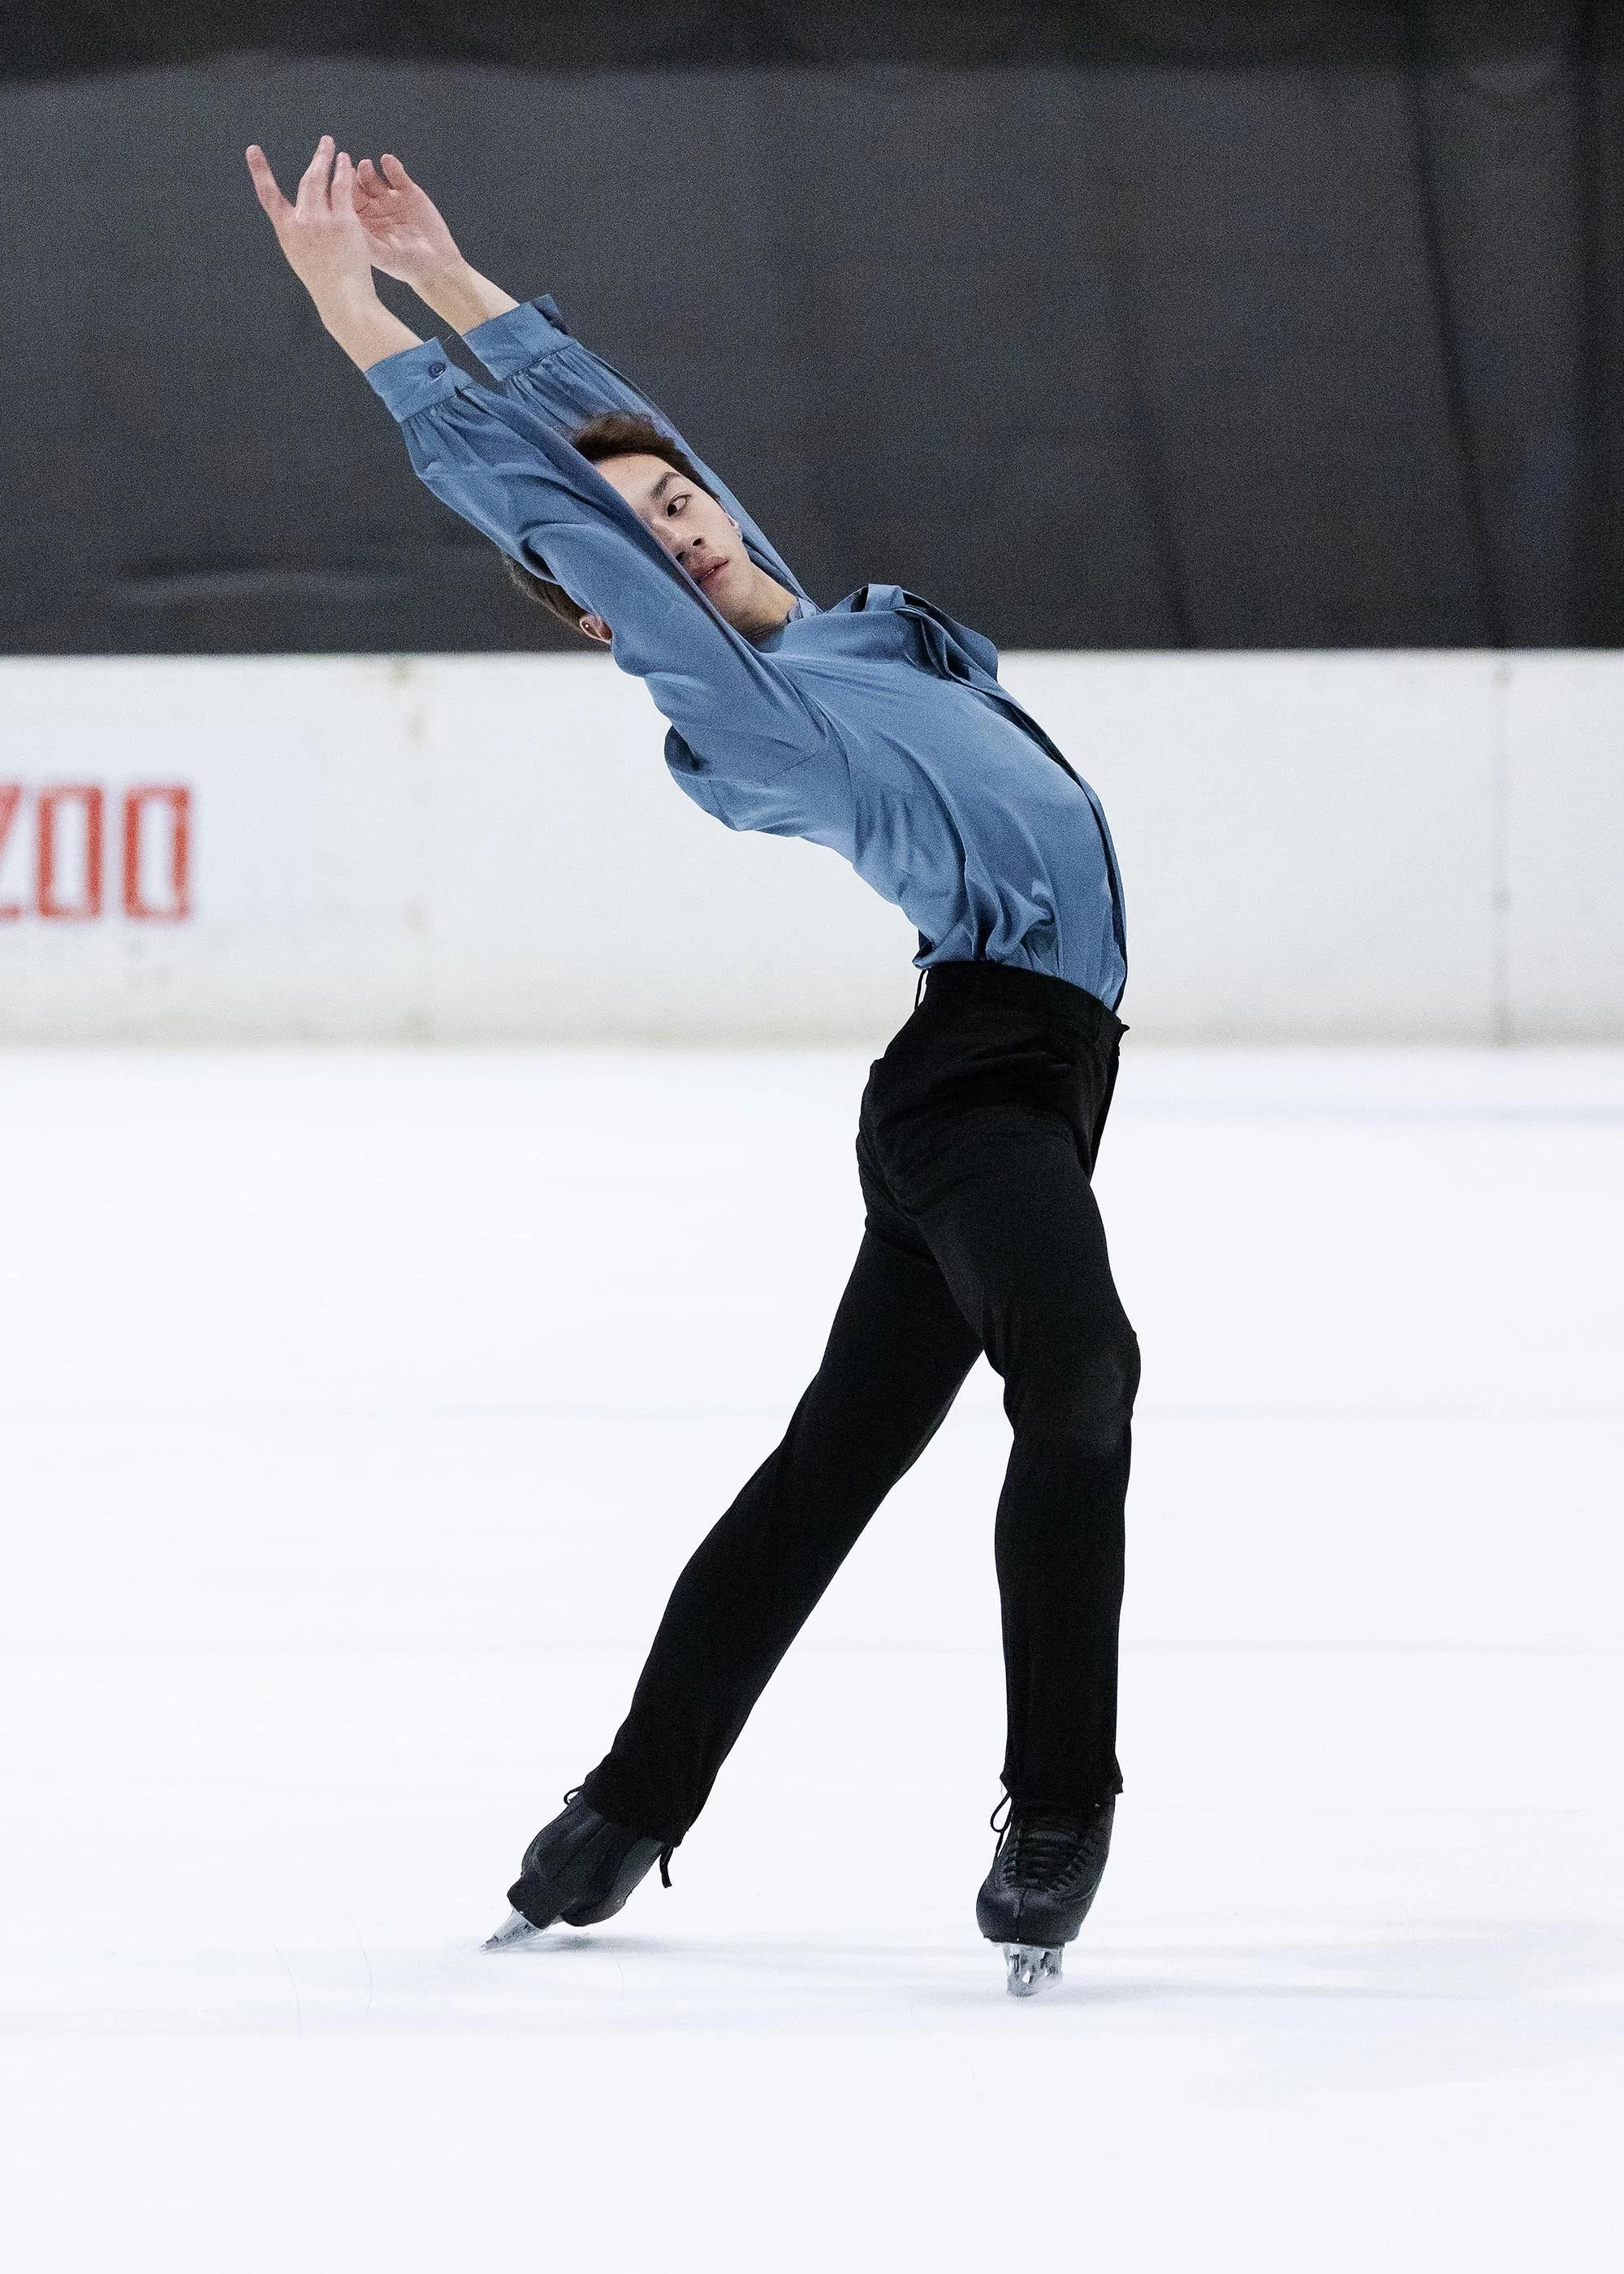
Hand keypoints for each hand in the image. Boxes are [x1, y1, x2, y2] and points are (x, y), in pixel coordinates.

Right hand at [245, 135, 421, 369]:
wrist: (342, 299)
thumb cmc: (325, 285)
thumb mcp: (303, 259)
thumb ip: (299, 236)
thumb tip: (298, 221)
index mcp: (287, 232)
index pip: (269, 197)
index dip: (260, 172)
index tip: (252, 151)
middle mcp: (301, 222)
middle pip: (305, 181)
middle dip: (315, 159)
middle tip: (324, 142)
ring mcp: (321, 220)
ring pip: (322, 180)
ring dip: (327, 159)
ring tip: (334, 147)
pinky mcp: (342, 221)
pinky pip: (342, 188)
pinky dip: (344, 172)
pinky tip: (346, 162)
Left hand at [354, 150, 518, 331]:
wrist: (438, 265)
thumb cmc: (408, 266)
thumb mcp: (381, 255)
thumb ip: (363, 238)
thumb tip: (343, 222)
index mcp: (364, 226)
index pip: (347, 205)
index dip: (342, 194)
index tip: (337, 185)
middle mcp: (374, 211)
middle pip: (358, 189)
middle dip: (353, 178)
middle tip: (349, 170)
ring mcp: (391, 200)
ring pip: (374, 179)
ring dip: (368, 171)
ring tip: (366, 165)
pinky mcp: (409, 193)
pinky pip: (397, 175)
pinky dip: (392, 166)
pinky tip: (387, 160)